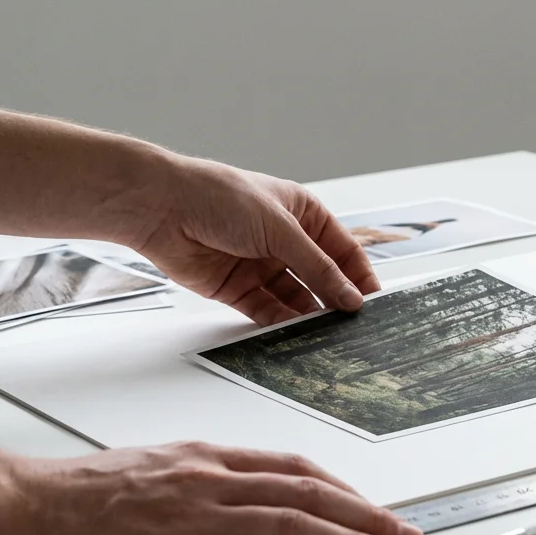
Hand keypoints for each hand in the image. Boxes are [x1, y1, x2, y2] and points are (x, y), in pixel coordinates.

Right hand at [0, 442, 422, 534]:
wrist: (13, 508)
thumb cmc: (71, 496)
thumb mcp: (147, 469)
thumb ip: (198, 480)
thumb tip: (240, 495)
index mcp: (202, 459)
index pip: (292, 469)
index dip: (343, 489)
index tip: (372, 506)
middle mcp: (208, 482)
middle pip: (308, 495)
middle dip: (366, 515)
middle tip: (405, 534)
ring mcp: (195, 521)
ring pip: (293, 526)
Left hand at [131, 158, 381, 324]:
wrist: (161, 209)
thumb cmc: (220, 198)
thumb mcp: (280, 229)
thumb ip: (317, 267)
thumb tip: (350, 297)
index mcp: (302, 214)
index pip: (343, 251)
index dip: (359, 276)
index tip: (374, 304)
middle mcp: (285, 241)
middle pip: (321, 278)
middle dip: (336, 301)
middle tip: (354, 327)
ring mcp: (262, 266)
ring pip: (296, 299)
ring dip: (310, 316)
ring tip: (328, 336)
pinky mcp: (238, 289)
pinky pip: (268, 312)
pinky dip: (281, 324)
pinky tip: (295, 334)